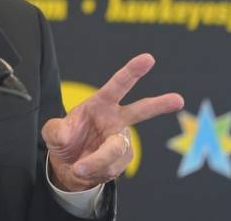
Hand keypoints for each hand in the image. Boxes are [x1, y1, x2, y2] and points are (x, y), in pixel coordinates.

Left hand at [42, 53, 183, 190]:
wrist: (69, 166)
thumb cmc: (65, 139)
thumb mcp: (52, 133)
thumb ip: (56, 130)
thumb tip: (66, 135)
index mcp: (100, 103)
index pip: (118, 85)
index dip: (132, 71)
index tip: (148, 59)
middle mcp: (116, 119)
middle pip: (141, 110)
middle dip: (159, 105)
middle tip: (178, 100)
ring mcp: (122, 140)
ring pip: (115, 150)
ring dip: (97, 161)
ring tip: (79, 167)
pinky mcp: (124, 159)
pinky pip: (112, 168)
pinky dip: (96, 172)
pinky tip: (88, 170)